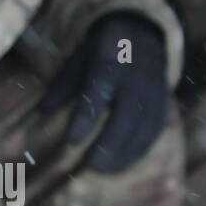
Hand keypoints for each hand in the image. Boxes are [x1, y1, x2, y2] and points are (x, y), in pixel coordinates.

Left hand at [37, 12, 168, 172]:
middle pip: (127, 115)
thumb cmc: (101, 51)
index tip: (71, 142)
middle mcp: (135, 78)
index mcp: (110, 62)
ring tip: (103, 171)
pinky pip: (154, 131)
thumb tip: (42, 112)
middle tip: (90, 166)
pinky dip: (139, 151)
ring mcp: (154, 91)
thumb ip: (62, 85)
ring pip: (144, 127)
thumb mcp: (77, 59)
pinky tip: (122, 165)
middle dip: (109, 143)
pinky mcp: (164, 103)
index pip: (98, 92)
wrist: (143, 34)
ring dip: (125, 153)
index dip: (86, 118)